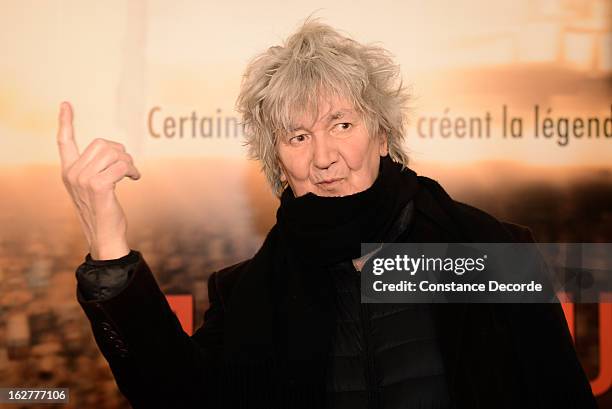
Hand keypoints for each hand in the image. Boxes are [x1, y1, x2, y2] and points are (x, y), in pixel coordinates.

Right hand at [56, 101, 140, 259]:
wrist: (105, 236)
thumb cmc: (103, 212)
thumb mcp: (94, 187)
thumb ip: (96, 169)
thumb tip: (114, 150)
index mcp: (68, 171)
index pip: (64, 142)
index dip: (65, 122)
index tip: (66, 104)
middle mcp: (72, 173)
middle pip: (101, 144)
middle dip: (120, 152)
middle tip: (129, 167)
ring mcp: (83, 179)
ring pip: (113, 153)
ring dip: (129, 161)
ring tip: (132, 174)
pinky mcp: (97, 186)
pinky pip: (121, 166)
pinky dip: (132, 170)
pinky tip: (135, 178)